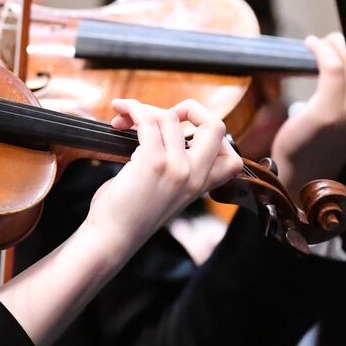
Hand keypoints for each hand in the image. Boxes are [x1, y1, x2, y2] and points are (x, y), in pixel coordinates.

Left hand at [87, 99, 243, 257]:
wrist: (112, 237)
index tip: (182, 129)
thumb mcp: (167, 191)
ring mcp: (177, 168)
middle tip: (159, 115)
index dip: (210, 133)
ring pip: (170, 118)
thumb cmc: (130, 213)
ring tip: (123, 120)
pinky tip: (120, 111)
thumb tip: (162, 127)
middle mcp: (195, 176)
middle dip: (189, 109)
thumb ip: (176, 166)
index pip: (232, 156)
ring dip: (142, 110)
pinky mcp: (153, 163)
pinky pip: (148, 120)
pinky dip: (133, 108)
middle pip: (215, 126)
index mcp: (202, 185)